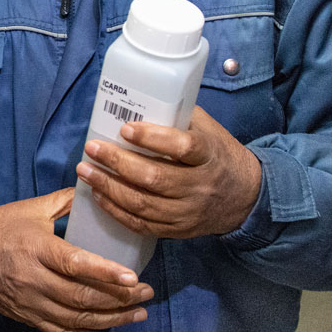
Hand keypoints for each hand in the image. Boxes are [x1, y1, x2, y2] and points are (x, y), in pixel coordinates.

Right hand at [0, 188, 153, 331]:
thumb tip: (100, 190)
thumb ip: (66, 201)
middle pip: (81, 296)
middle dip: (119, 299)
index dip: (105, 272)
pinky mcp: (29, 318)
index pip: (75, 264)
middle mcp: (34, 279)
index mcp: (36, 248)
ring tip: (139, 314)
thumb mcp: (32, 208)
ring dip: (112, 320)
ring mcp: (31, 303)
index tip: (133, 277)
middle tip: (147, 293)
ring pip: (76, 318)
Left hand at [76, 106, 262, 240]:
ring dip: (109, 188)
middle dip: (117, 163)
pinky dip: (116, 211)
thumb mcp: (208, 129)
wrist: (246, 196)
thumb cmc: (218, 154)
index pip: (182, 147)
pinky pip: (142, 225)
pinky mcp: (179, 230)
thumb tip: (136, 101)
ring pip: (143, 204)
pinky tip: (98, 195)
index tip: (125, 128)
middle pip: (155, 178)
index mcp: (209, 154)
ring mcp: (189, 212)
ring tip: (86, 171)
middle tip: (92, 148)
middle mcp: (200, 186)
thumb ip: (178, 116)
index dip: (152, 138)